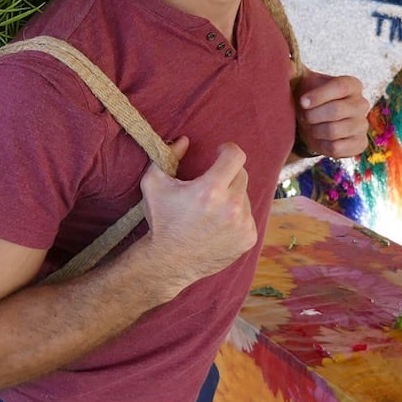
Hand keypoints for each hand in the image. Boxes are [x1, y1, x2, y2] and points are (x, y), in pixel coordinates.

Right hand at [140, 137, 256, 288]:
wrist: (168, 262)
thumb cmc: (161, 219)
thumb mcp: (154, 182)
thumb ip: (168, 155)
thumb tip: (185, 140)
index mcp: (210, 190)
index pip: (236, 155)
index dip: (227, 149)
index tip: (219, 153)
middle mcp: (231, 207)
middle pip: (241, 174)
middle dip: (227, 174)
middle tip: (211, 183)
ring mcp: (242, 224)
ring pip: (244, 195)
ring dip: (231, 195)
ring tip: (211, 209)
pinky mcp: (248, 238)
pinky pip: (248, 216)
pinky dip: (236, 216)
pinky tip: (218, 224)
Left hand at [294, 68, 368, 158]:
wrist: (313, 121)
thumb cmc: (308, 96)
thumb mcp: (301, 80)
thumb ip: (292, 69)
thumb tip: (285, 64)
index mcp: (351, 84)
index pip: (340, 87)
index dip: (319, 95)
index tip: (302, 102)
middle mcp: (361, 103)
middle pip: (336, 110)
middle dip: (312, 115)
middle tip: (304, 116)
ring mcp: (362, 125)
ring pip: (334, 131)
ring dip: (314, 130)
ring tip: (310, 126)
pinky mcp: (360, 144)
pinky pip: (337, 148)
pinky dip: (321, 145)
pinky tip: (319, 138)